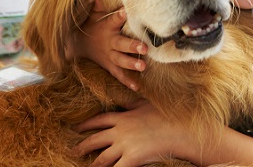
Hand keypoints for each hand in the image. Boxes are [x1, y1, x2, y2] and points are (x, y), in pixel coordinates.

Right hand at [70, 0, 147, 89]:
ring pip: (121, 60)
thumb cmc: (91, 26)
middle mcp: (109, 42)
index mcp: (107, 27)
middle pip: (121, 44)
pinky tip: (138, 86)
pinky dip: (127, 81)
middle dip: (132, 46)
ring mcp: (110, 55)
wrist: (76, 46)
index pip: (114, 20)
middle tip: (145, 48)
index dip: (120, 15)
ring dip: (132, 64)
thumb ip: (98, 3)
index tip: (127, 12)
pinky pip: (118, 74)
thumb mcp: (93, 13)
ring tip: (143, 66)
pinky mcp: (109, 66)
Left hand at [73, 100, 188, 166]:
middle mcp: (119, 132)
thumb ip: (131, 103)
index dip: (86, 124)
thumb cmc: (166, 115)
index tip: (76, 128)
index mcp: (123, 117)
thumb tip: (124, 93)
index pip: (99, 120)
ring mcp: (124, 146)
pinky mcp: (132, 159)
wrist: (179, 129)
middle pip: (95, 140)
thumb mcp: (146, 105)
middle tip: (73, 151)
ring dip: (92, 165)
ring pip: (101, 159)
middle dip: (82, 146)